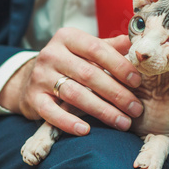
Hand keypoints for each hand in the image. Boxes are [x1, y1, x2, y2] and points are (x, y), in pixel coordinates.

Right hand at [0, 27, 143, 135]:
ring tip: (122, 122)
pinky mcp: (33, 98)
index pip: (97, 49)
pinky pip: (51, 113)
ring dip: (102, 111)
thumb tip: (135, 44)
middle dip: (116, 93)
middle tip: (136, 109)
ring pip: (74, 95)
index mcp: (68, 37)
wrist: (30, 78)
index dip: (119, 65)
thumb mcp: (86, 50)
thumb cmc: (69, 63)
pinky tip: (86, 130)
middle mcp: (51, 54)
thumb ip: (109, 47)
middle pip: (89, 75)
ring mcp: (40, 76)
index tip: (137, 82)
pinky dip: (69, 122)